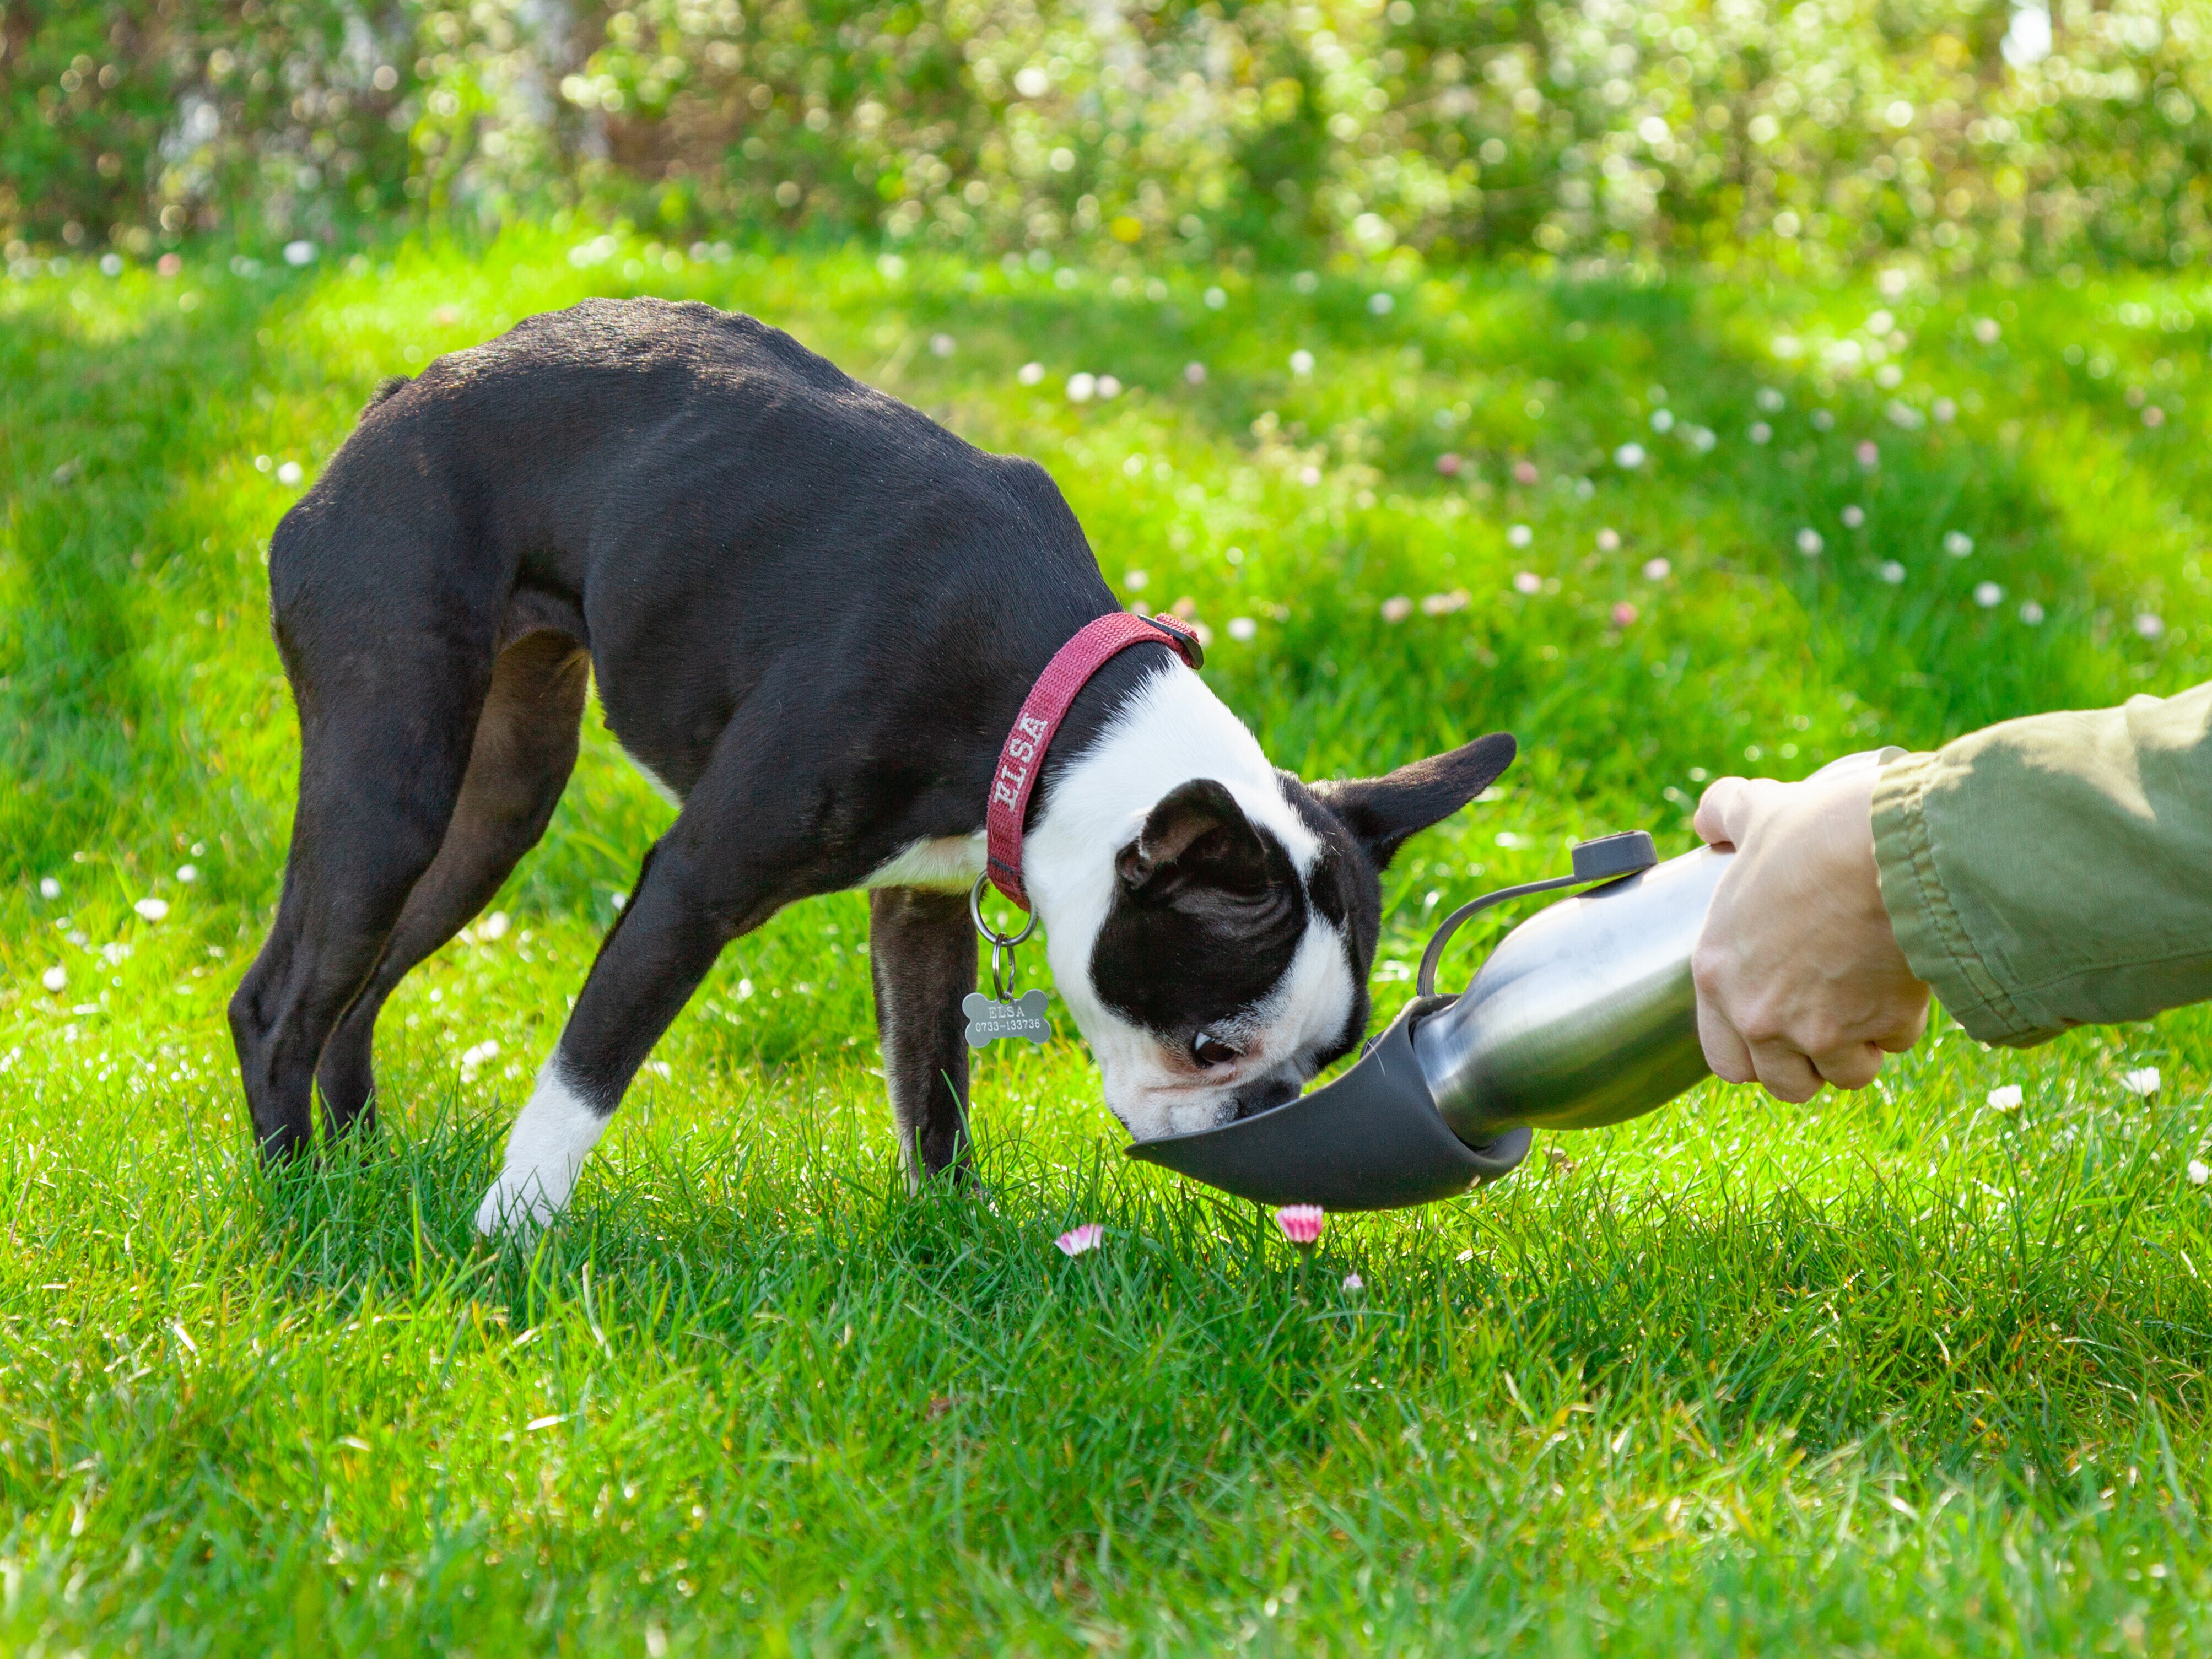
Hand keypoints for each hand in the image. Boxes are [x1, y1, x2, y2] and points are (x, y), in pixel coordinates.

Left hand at [1691, 765, 1930, 1101]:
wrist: (1884, 846)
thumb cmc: (1815, 831)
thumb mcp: (1756, 814)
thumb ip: (1725, 815)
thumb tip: (1710, 817)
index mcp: (1716, 975)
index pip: (1724, 1059)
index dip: (1755, 1050)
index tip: (1781, 1027)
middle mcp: (1757, 1014)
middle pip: (1786, 1083)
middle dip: (1811, 1064)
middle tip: (1832, 1025)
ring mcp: (1817, 1029)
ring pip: (1845, 1075)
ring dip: (1862, 1048)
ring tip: (1871, 1000)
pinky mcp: (1877, 1028)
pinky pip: (1896, 1043)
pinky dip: (1905, 1020)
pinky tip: (1902, 977)